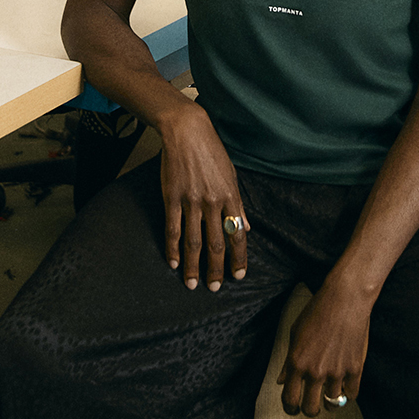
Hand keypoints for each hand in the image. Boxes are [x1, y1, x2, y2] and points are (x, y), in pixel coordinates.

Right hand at [159, 103, 248, 291]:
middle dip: (216, 269)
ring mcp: (191, 201)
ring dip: (193, 266)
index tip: (239, 275)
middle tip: (215, 288)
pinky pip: (173, 229)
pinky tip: (172, 262)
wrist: (187, 131)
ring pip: (193, 241)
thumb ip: (238, 204)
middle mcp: (213, 202)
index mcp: (230, 196)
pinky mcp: (172, 198)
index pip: (238, 234)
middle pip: (216, 243)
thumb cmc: (211, 150)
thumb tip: (246, 228)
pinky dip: (172, 248)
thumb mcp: (231, 175)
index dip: (239, 257)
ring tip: (192, 284)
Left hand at [277, 281, 370, 417]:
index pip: (289, 399)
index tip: (293, 409)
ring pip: (332, 404)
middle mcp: (315, 370)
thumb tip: (281, 380)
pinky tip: (345, 385)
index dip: (290, 408)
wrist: (345, 298)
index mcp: (297, 361)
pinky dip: (348, 392)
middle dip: (309, 410)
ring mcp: (336, 371)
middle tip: (311, 405)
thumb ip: (287, 360)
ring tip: (329, 393)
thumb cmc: (318, 310)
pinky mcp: (355, 368)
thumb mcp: (295, 332)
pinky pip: (351, 394)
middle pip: (310, 409)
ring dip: (330, 401)